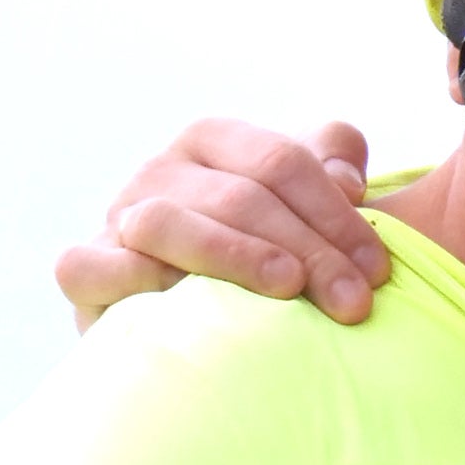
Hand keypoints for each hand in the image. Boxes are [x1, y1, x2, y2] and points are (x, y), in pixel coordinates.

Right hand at [61, 120, 386, 329]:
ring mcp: (119, 217)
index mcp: (214, 141)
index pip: (281, 162)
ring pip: (167, 221)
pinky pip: (89, 265)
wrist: (197, 323)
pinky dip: (133, 277)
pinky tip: (186, 301)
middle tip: (354, 303)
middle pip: (238, 198)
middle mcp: (162, 172)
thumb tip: (347, 178)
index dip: (337, 216)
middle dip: (308, 250)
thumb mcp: (308, 203)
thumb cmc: (270, 254)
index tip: (379, 272)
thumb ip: (331, 168)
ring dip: (234, 257)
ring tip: (287, 291)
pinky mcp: (86, 269)